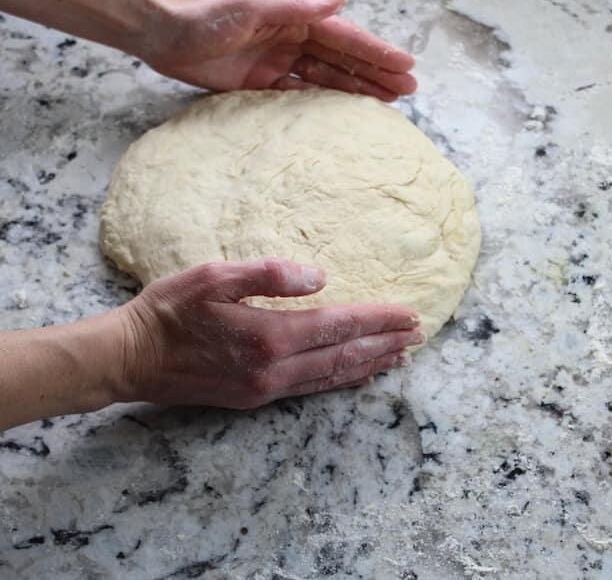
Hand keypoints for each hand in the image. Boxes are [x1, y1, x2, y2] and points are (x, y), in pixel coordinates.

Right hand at [117, 258, 424, 408]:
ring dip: (369, 364)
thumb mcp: (213, 276)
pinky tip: (354, 376)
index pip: (339, 325)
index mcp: (269, 334)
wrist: (131, 358)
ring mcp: (266, 388)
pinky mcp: (254, 398)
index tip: (409, 314)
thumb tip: (319, 277)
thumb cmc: (168, 311)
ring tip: (399, 356)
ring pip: (332, 377)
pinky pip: (311, 389)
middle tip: (418, 336)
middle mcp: (275, 368)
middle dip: (384, 343)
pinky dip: (340, 380)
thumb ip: (269, 274)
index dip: (377, 319)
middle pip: (344, 355)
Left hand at [145, 0, 416, 101]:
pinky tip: (343, 112)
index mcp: (294, 20)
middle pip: (342, 60)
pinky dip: (322, 102)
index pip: (344, 38)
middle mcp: (292, 41)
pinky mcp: (262, 85)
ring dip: (355, 89)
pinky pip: (300, 95)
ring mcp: (279, 65)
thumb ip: (296, 7)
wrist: (166, 36)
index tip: (405, 65)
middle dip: (375, 74)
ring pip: (326, 79)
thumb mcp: (253, 5)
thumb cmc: (206, 16)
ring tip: (387, 102)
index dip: (375, 53)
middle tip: (407, 91)